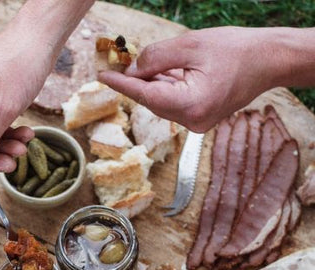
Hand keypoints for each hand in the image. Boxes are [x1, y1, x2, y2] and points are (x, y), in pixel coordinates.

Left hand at [99, 27, 277, 131]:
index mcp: (191, 104)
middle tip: (119, 64)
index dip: (121, 84)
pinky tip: (162, 74)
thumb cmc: (237, 50)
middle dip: (136, 82)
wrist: (269, 61)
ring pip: (162, 103)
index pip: (145, 95)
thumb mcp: (191, 45)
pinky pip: (174, 104)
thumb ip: (157, 58)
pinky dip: (166, 89)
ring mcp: (197, 123)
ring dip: (152, 84)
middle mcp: (192, 121)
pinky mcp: (200, 119)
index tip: (101, 76)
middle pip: (152, 100)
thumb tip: (132, 68)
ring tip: (145, 65)